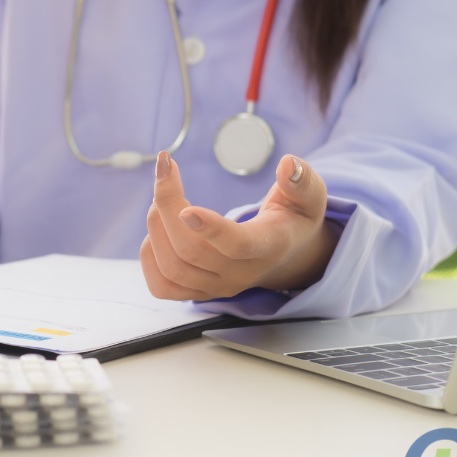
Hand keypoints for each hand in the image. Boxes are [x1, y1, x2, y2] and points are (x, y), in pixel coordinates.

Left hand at [141, 151, 341, 300]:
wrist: (285, 253)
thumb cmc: (292, 218)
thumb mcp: (308, 196)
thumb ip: (300, 180)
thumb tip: (288, 164)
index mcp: (268, 246)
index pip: (237, 244)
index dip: (210, 228)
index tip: (186, 208)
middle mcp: (240, 274)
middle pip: (191, 251)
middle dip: (168, 205)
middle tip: (165, 171)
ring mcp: (216, 287)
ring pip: (172, 268)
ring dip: (155, 225)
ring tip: (162, 195)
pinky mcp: (197, 293)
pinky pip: (161, 286)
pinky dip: (148, 255)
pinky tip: (157, 227)